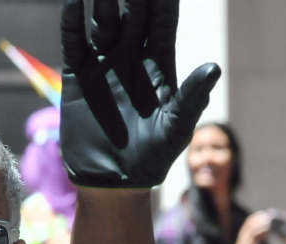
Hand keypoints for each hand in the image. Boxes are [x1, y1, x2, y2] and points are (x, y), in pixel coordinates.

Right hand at [60, 0, 220, 187]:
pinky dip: (72, 23)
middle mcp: (132, 58)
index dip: (163, 1)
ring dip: (104, 1)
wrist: (113, 183)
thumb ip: (191, 97)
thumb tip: (214, 68)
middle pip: (134, 15)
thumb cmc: (152, 159)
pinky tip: (73, 2)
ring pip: (104, 22)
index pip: (163, 23)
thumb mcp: (176, 128)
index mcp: (159, 66)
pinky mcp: (79, 76)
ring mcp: (104, 64)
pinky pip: (74, 42)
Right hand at [218, 210, 271, 243]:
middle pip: (252, 222)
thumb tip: (265, 232)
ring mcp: (246, 239)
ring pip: (254, 228)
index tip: (263, 213)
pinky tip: (268, 233)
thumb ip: (255, 236)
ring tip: (270, 223)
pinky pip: (257, 236)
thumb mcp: (248, 242)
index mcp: (242, 232)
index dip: (256, 216)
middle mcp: (244, 234)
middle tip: (269, 216)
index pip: (249, 220)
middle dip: (260, 218)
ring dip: (262, 224)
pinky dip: (262, 233)